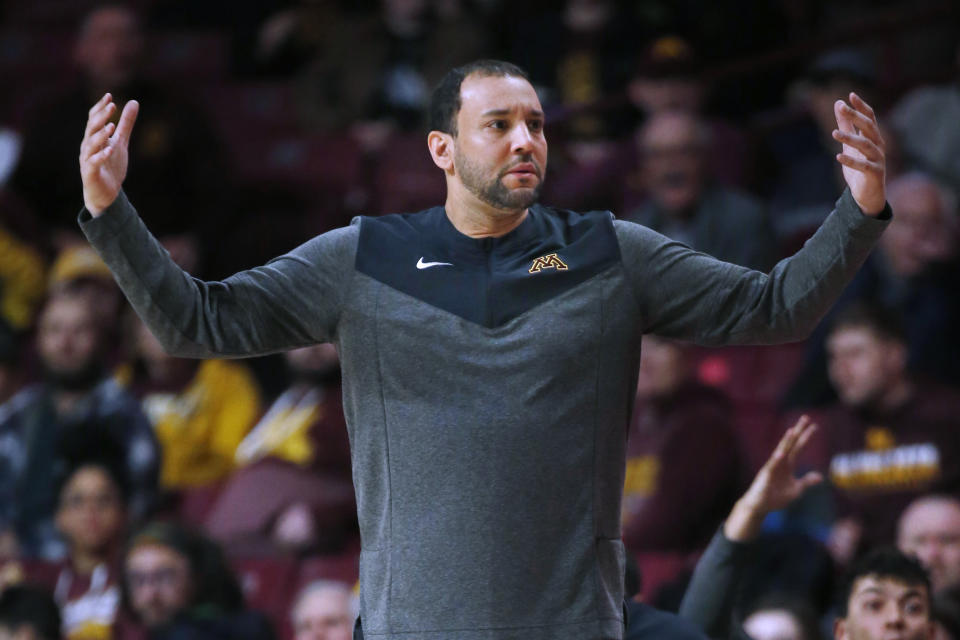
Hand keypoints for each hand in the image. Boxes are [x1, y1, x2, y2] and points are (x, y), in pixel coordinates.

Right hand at [79, 93, 138, 215]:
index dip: (100, 108)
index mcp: (94, 138)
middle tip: (112, 106)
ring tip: (112, 126)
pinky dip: (101, 156)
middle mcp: (88, 146)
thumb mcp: (121, 142)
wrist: (106, 193)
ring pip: (91, 144)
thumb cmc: (111, 166)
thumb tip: (134, 102)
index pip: (93, 119)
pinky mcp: (90, 173)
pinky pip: (94, 163)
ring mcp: (88, 159)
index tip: (109, 96)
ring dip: (101, 135)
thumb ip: (126, 124)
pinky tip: (110, 150)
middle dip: (101, 116)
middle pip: (92, 128)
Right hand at [724, 415, 822, 541]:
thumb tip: (820, 476)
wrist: (760, 506)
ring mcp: (773, 467)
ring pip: (781, 451)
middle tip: (805, 417)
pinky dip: (776, 460)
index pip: (798, 447)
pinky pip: (772, 467)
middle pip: (791, 443)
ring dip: (786, 442)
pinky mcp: (766, 476)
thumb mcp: (796, 489)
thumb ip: (806, 481)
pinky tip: (781, 453)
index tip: (815, 426)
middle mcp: (780, 462)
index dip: (806, 436)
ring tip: (792, 431)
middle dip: (798, 431)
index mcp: (788, 464)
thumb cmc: (776, 497)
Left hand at [833, 92, 885, 215]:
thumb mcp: (849, 144)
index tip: (851, 95)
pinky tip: (838, 156)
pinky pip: (863, 166)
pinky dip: (851, 161)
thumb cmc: (859, 167)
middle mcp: (878, 146)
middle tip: (842, 108)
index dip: (861, 106)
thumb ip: (846, 125)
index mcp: (874, 137)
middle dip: (856, 116)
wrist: (868, 195)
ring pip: (866, 145)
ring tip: (834, 133)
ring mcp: (878, 160)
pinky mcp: (875, 174)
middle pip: (869, 127)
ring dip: (850, 138)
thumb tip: (839, 103)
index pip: (870, 117)